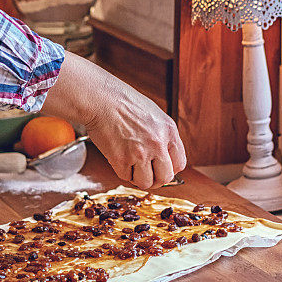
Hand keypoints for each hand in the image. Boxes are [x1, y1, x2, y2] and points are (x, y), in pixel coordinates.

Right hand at [41, 52, 185, 188]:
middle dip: (156, 179)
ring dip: (138, 178)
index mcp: (169, 131)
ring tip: (131, 166)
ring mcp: (140, 153)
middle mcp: (158, 144)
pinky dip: (122, 171)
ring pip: (146, 182)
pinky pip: (125, 177)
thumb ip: (162, 136)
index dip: (169, 169)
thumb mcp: (154, 115)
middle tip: (147, 174)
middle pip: (165, 177)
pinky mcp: (121, 160)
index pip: (179, 163)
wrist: (102, 100)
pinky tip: (119, 157)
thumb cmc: (124, 102)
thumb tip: (164, 157)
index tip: (161, 169)